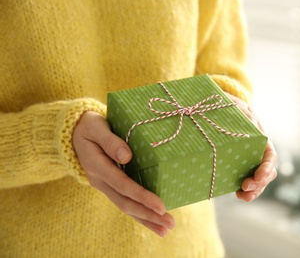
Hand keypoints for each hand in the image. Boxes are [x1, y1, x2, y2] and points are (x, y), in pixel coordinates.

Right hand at [72, 111, 174, 236]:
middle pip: (126, 203)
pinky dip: (139, 214)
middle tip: (170, 224)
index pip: (123, 185)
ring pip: (126, 207)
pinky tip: (153, 221)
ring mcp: (104, 186)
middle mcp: (100, 181)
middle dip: (148, 215)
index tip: (161, 206)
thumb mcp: (96, 126)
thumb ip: (111, 141)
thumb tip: (127, 157)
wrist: (74, 133)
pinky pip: (125, 203)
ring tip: (165, 230)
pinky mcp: (110, 186)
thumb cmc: (88, 126)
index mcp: (97, 166)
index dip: (142, 196)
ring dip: (146, 219)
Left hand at [226, 93, 277, 201]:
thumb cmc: (231, 107)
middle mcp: (257, 152)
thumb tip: (253, 125)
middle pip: (267, 172)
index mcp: (260, 139)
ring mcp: (248, 161)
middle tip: (245, 187)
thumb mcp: (237, 107)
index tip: (259, 176)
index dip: (267, 168)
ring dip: (255, 191)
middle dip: (259, 182)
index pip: (270, 156)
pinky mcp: (238, 166)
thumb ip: (245, 115)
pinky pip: (247, 181)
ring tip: (244, 197)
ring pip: (259, 180)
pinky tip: (238, 195)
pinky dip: (246, 191)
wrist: (219, 108)